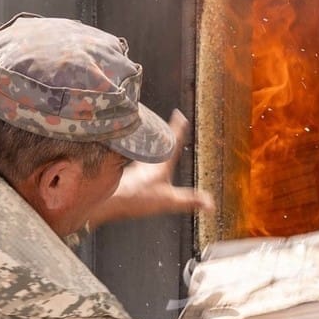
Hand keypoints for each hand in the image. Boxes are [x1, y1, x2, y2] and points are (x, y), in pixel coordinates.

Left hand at [88, 109, 213, 227]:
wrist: (108, 201)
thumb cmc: (135, 198)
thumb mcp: (169, 201)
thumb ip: (190, 201)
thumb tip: (210, 204)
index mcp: (159, 165)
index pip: (171, 141)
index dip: (177, 128)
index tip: (179, 114)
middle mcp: (144, 162)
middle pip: (153, 143)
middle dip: (159, 134)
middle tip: (162, 124)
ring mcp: (131, 167)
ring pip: (140, 152)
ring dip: (144, 146)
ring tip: (147, 141)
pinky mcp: (121, 174)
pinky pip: (128, 161)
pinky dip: (132, 158)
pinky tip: (130, 165)